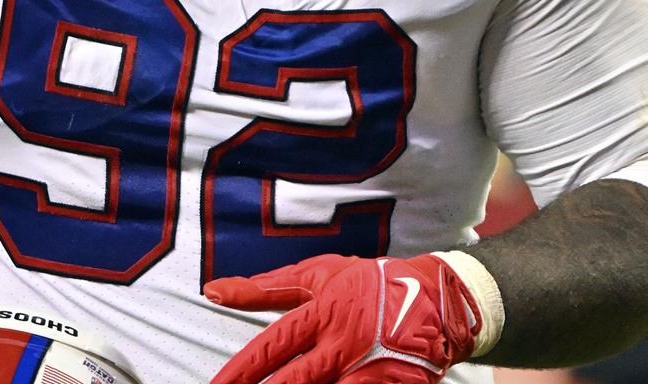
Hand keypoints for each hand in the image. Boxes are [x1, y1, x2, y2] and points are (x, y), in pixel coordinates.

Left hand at [204, 253, 483, 383]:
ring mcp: (373, 368)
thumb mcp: (317, 275)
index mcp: (325, 310)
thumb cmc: (368, 282)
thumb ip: (264, 288)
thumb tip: (211, 290)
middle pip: (299, 380)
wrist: (436, 297)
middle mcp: (346, 342)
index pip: (275, 343)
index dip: (244, 369)